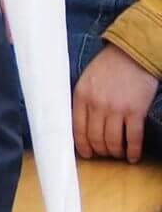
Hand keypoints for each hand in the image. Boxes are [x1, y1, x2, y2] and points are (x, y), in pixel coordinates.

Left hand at [73, 43, 158, 162]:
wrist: (133, 54)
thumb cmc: (109, 66)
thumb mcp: (86, 80)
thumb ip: (82, 100)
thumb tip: (79, 123)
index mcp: (81, 97)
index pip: (77, 129)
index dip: (82, 145)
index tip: (87, 154)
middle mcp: (96, 105)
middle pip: (95, 138)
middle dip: (99, 151)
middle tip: (104, 154)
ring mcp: (116, 109)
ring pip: (112, 141)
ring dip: (114, 152)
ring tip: (118, 154)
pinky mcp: (136, 111)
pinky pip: (132, 137)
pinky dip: (132, 150)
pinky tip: (133, 157)